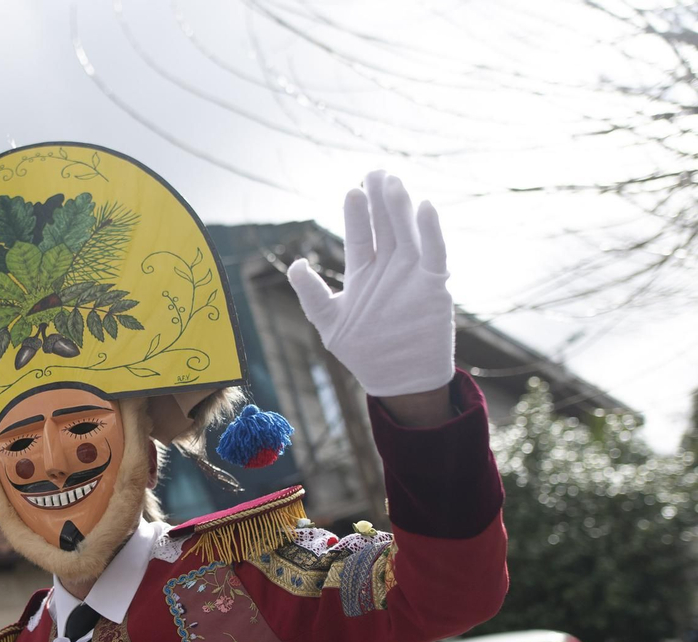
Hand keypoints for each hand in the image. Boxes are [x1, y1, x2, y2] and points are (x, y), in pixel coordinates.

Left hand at [286, 171, 454, 398]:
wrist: (398, 379)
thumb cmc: (363, 352)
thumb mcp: (329, 322)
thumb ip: (311, 294)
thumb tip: (296, 264)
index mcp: (364, 274)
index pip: (360, 237)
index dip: (356, 214)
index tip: (353, 189)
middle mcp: (389, 269)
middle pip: (385, 227)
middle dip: (380, 200)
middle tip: (376, 171)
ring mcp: (412, 275)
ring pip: (407, 234)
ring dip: (401, 209)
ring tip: (394, 183)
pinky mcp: (434, 286)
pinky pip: (435, 254)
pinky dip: (432, 231)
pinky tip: (426, 207)